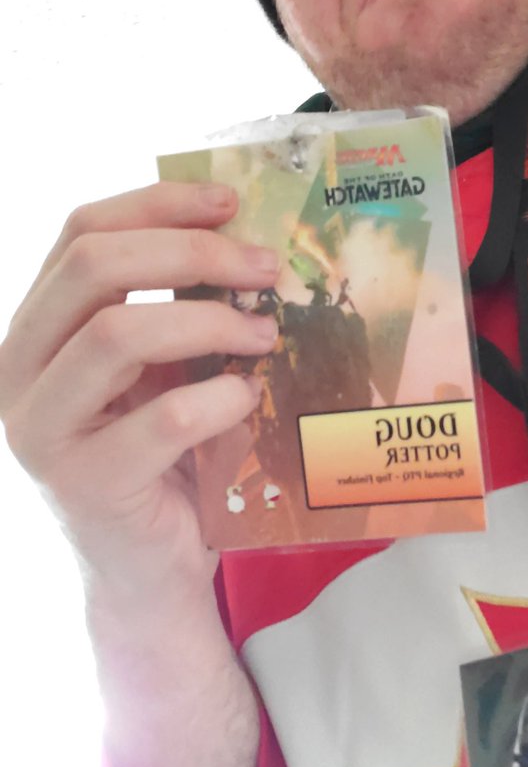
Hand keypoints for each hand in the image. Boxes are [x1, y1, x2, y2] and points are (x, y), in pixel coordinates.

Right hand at [0, 181, 279, 606]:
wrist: (147, 565)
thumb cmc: (160, 454)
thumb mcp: (160, 365)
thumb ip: (175, 306)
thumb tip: (244, 239)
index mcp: (36, 326)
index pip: (81, 232)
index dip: (158, 204)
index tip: (231, 201)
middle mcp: (18, 368)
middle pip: (95, 267)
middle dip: (194, 253)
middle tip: (265, 267)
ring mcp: (41, 428)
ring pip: (117, 332)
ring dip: (210, 321)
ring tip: (265, 332)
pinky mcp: (84, 483)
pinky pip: (162, 419)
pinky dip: (219, 397)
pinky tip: (248, 397)